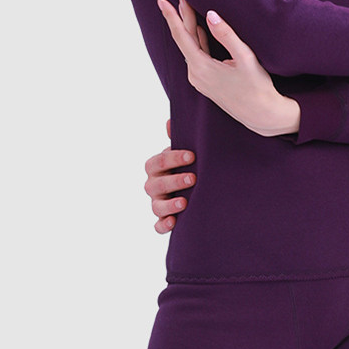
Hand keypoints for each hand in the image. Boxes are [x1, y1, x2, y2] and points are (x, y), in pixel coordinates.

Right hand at [144, 119, 194, 233]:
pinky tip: (173, 223)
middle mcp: (153, 185)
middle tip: (193, 178)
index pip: (158, 161)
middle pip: (156, 184)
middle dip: (174, 181)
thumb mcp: (185, 150)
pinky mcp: (163, 219)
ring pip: (156, 206)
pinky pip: (158, 226)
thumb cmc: (188, 164)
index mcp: (156, 167)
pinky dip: (163, 225)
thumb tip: (170, 122)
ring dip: (168, 205)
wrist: (194, 186)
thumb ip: (179, 138)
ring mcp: (157, 203)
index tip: (192, 155)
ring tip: (184, 203)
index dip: (173, 158)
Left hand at [157, 0, 300, 136]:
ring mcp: (200, 80)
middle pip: (185, 40)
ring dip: (189, 29)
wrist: (262, 115)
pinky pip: (197, 57)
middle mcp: (195, 75)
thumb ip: (227, 35)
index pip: (181, 36)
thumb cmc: (257, 88)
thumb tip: (210, 14)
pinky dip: (197, 42)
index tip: (163, 0)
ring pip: (191, 48)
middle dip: (182, 18)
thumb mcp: (245, 58)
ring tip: (187, 8)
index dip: (172, 16)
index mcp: (201, 68)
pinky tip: (198, 31)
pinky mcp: (206, 82)